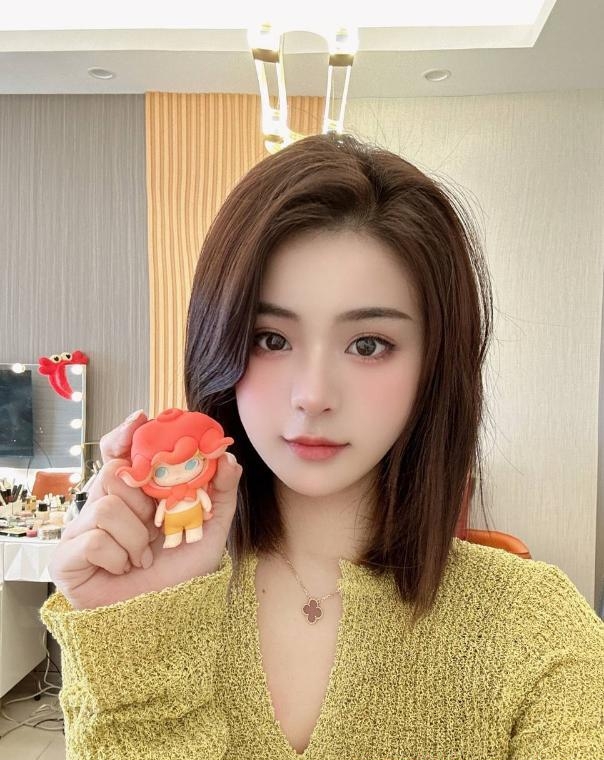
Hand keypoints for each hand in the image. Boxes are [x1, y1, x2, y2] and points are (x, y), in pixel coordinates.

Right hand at [48, 410, 241, 609]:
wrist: (162, 621)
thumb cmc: (180, 574)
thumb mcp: (211, 530)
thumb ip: (221, 494)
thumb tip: (228, 458)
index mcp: (132, 495)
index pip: (119, 453)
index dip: (125, 434)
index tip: (140, 420)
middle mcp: (103, 507)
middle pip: (113, 474)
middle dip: (141, 501)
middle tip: (154, 526)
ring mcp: (82, 531)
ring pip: (105, 506)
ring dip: (135, 537)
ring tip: (142, 557)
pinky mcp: (66, 557)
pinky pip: (93, 538)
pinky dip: (118, 556)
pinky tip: (123, 569)